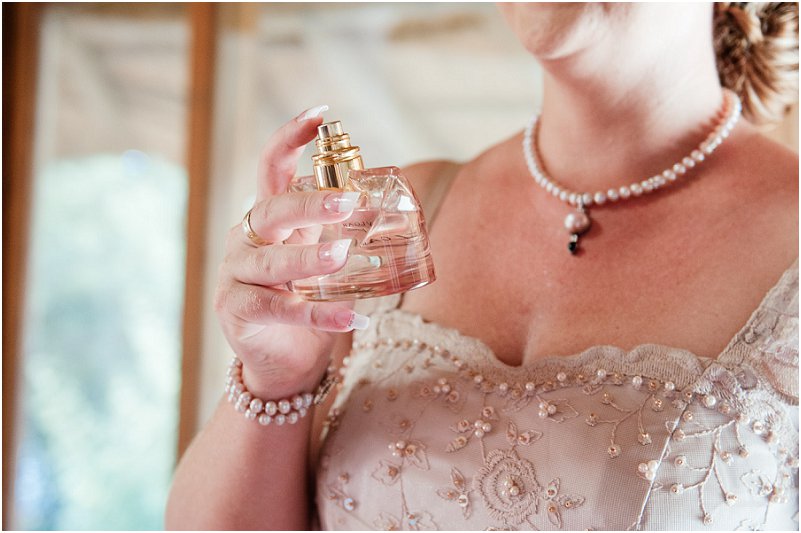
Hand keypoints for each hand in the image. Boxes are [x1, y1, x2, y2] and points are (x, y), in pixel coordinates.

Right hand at [214, 106, 368, 398]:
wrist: (284, 358)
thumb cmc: (307, 298)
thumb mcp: (321, 257)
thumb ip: (338, 231)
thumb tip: (388, 205)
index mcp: (270, 218)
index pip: (272, 168)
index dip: (291, 139)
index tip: (320, 115)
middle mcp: (248, 239)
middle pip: (272, 210)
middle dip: (308, 203)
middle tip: (346, 203)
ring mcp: (237, 274)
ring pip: (271, 262)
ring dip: (309, 259)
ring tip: (341, 257)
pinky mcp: (237, 311)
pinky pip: (278, 310)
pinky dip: (316, 314)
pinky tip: (350, 318)